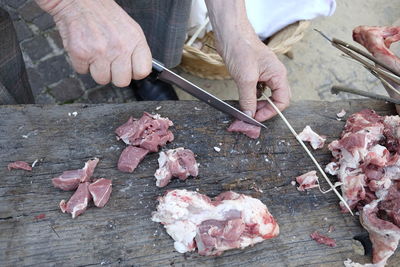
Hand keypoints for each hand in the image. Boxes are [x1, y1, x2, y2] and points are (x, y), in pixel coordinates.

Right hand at [36, 0, 151, 86]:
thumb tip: (139, 71)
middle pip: (122, 81)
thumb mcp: (130, 29)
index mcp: (135, 40)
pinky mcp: (81, 54)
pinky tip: (85, 49)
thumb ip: (136, 50)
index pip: (142, 71)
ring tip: (96, 54)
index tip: (129, 69)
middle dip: (115, 75)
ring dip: (97, 70)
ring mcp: (100, 51)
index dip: (134, 73)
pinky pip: (83, 71)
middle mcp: (120, 47)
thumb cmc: (105, 15)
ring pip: (102, 79)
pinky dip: (82, 63)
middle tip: (110, 63)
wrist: (79, 1)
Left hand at [221, 37, 290, 120]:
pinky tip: (243, 96)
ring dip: (256, 103)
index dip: (270, 112)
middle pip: (276, 99)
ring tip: (245, 106)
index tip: (256, 118)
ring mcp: (264, 73)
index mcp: (278, 74)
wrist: (230, 33)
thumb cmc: (241, 49)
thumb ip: (248, 99)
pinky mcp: (254, 72)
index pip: (283, 100)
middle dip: (264, 109)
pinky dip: (251, 96)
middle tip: (250, 114)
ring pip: (265, 94)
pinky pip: (257, 89)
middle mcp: (274, 74)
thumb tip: (249, 115)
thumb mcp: (245, 79)